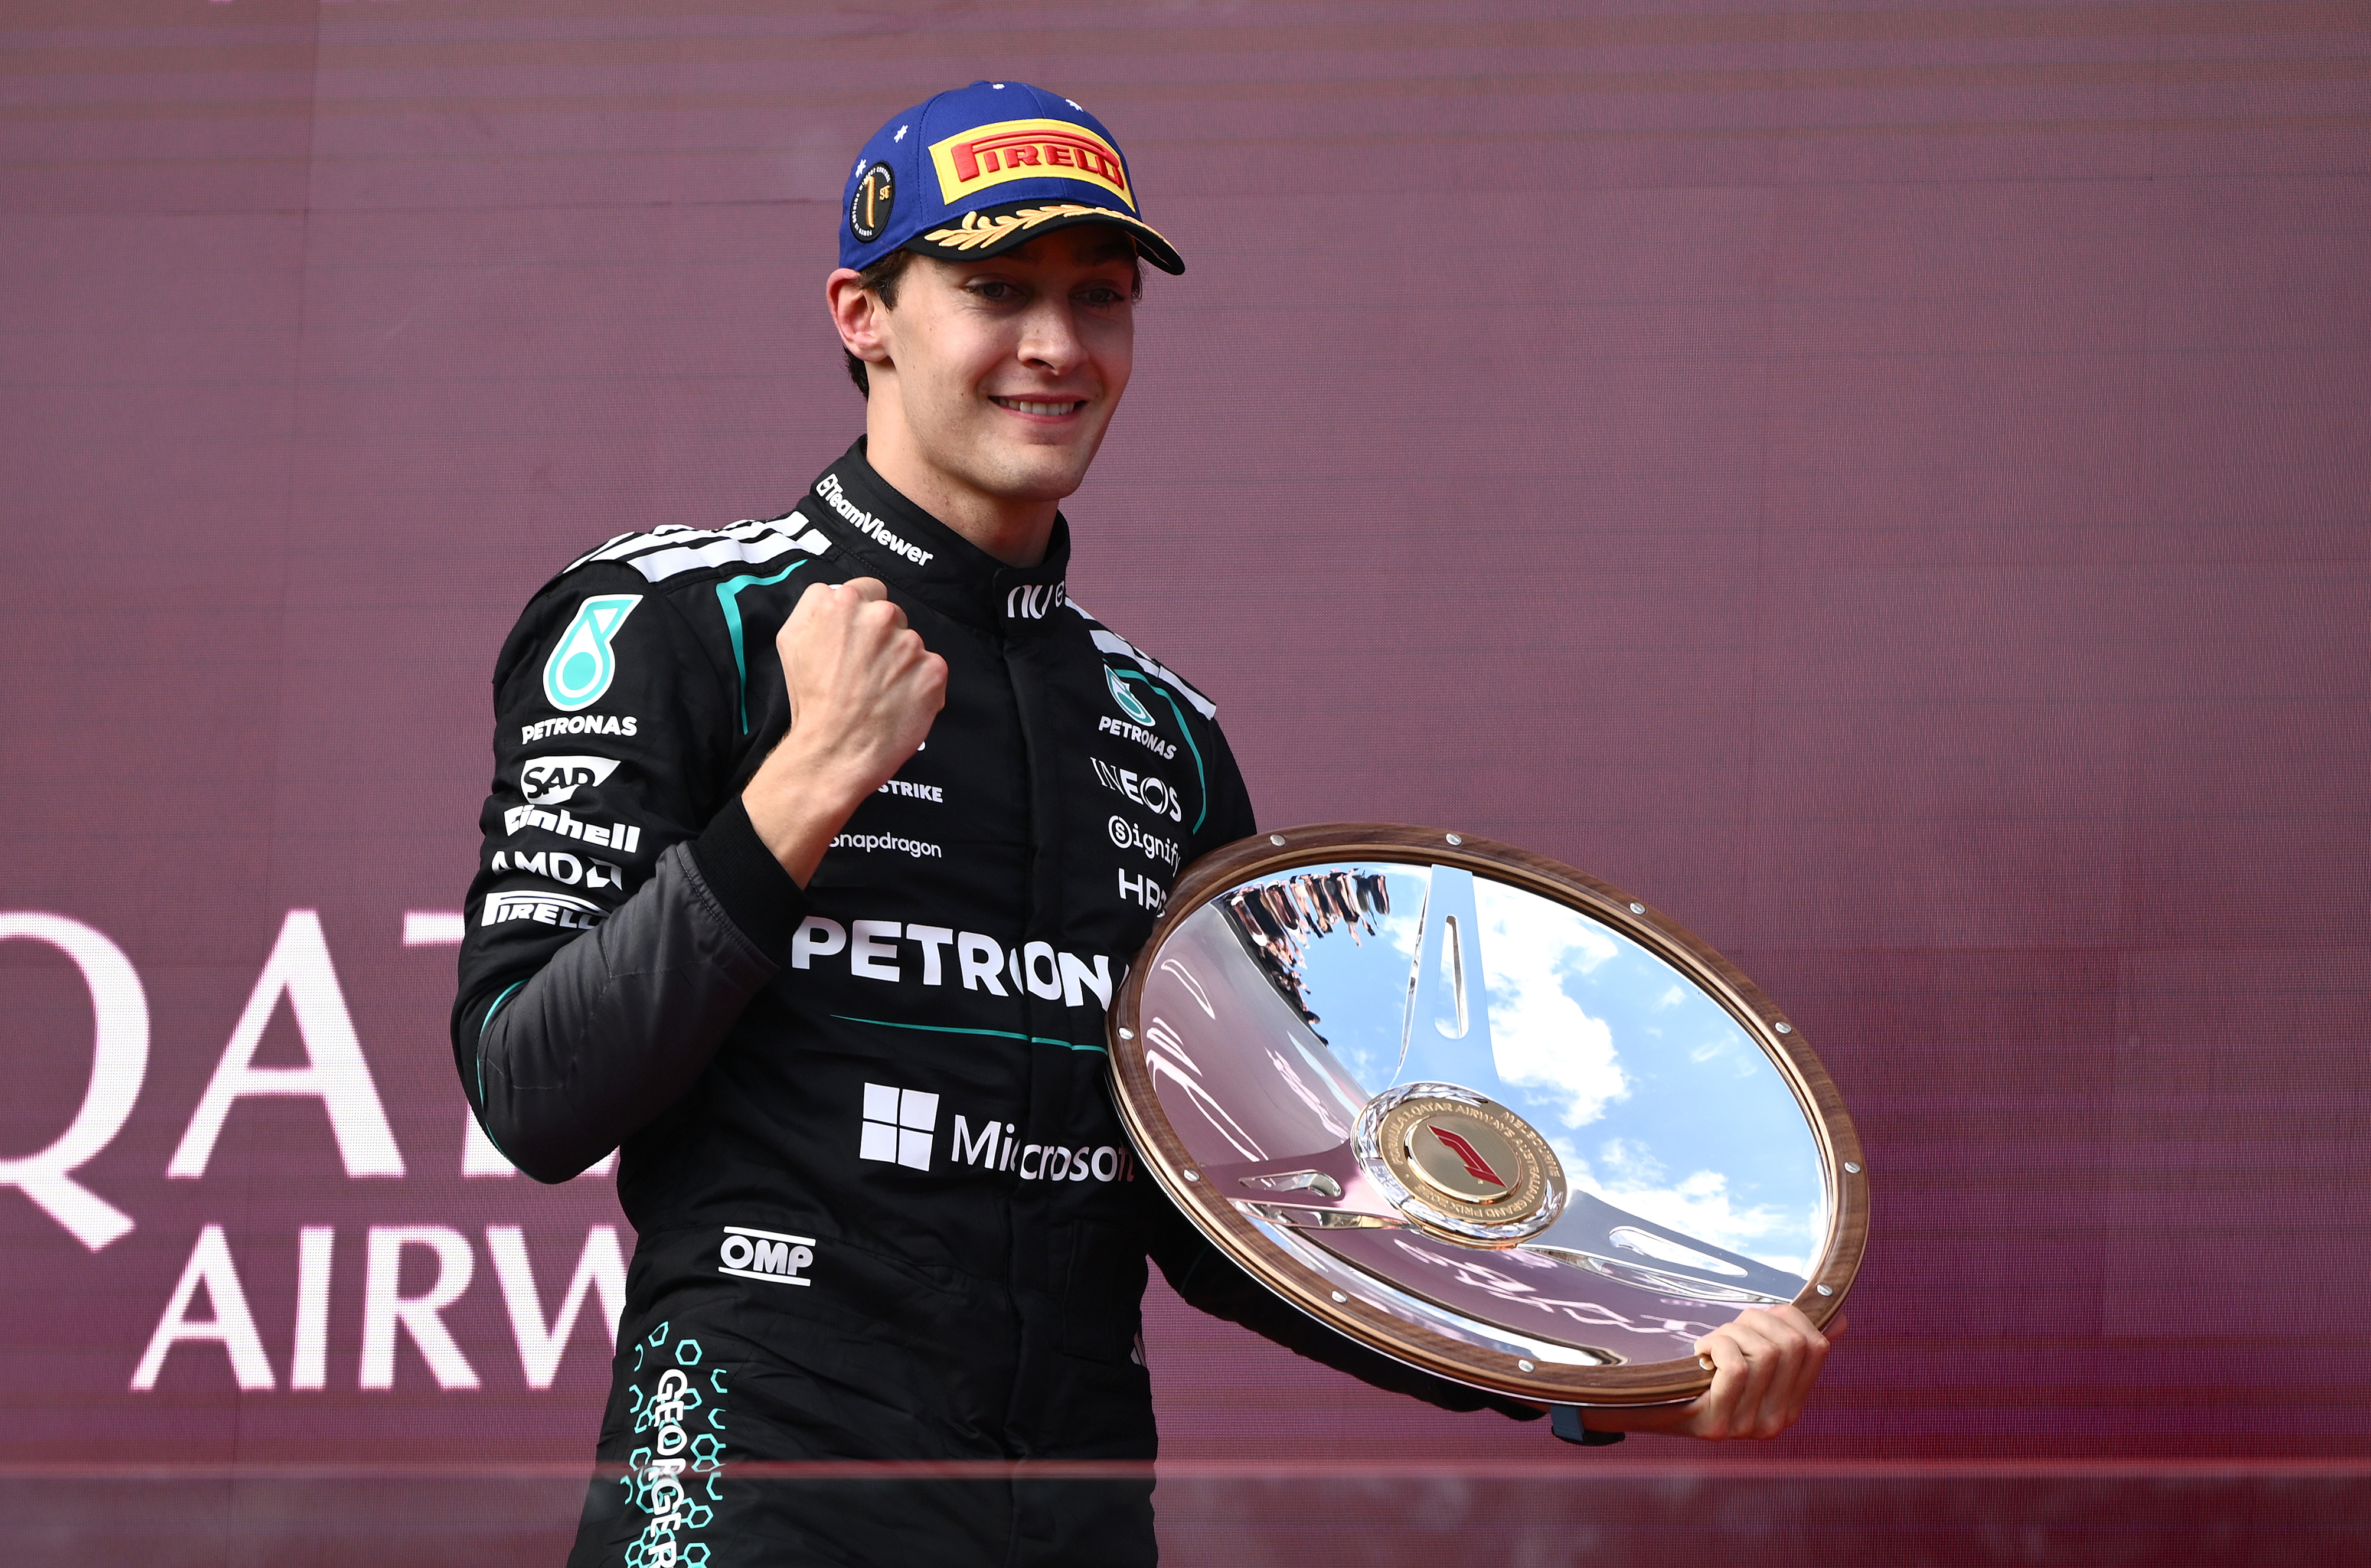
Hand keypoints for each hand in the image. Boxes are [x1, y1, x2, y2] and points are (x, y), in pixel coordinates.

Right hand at [742, 578, 946, 882]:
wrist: (833, 750)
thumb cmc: (810, 701)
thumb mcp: (791, 641)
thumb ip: (815, 609)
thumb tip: (835, 597)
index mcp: (841, 601)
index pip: (867, 590)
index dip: (862, 615)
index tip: (857, 638)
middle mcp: (878, 615)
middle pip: (891, 615)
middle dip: (882, 638)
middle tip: (864, 672)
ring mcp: (909, 643)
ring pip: (911, 644)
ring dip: (900, 663)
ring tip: (879, 693)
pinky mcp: (933, 670)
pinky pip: (931, 670)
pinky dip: (920, 686)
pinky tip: (899, 703)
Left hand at [1580, 1307, 1842, 1441]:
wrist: (1648, 1405)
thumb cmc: (1700, 1372)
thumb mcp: (1749, 1357)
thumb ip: (1790, 1342)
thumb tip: (1839, 1319)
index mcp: (1792, 1403)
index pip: (1816, 1346)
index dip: (1791, 1316)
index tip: (1763, 1314)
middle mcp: (1778, 1421)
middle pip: (1791, 1344)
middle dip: (1758, 1320)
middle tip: (1730, 1328)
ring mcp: (1749, 1427)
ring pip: (1765, 1353)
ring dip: (1734, 1332)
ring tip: (1714, 1343)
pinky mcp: (1719, 1427)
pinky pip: (1737, 1368)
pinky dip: (1717, 1346)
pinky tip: (1701, 1353)